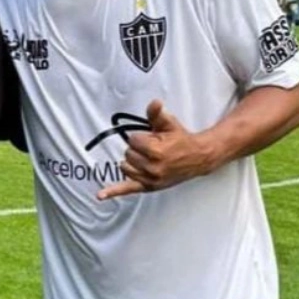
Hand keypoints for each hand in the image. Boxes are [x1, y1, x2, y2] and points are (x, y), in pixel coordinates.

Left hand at [97, 100, 212, 199]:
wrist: (197, 158)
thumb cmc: (181, 140)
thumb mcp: (170, 124)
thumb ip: (157, 114)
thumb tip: (154, 103)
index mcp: (156, 151)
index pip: (133, 140)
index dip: (142, 137)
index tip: (154, 138)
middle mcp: (152, 167)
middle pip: (128, 153)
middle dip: (138, 148)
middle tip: (154, 148)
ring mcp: (150, 179)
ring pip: (125, 167)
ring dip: (132, 161)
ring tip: (147, 158)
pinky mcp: (149, 187)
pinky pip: (127, 189)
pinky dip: (113, 192)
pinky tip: (101, 195)